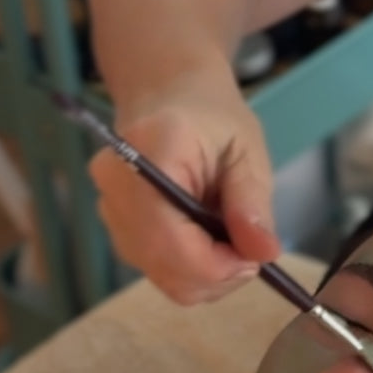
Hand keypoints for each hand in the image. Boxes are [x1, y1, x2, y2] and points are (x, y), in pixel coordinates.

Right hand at [90, 81, 279, 304]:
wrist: (169, 97)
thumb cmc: (212, 119)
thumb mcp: (247, 152)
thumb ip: (252, 203)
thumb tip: (263, 254)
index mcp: (151, 153)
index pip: (168, 236)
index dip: (215, 265)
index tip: (254, 260)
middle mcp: (117, 185)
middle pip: (162, 264)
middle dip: (216, 274)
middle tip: (250, 252)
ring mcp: (109, 208)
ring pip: (159, 274)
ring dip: (206, 275)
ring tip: (231, 241)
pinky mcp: (115, 226)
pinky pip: (155, 267)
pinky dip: (190, 269)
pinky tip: (210, 241)